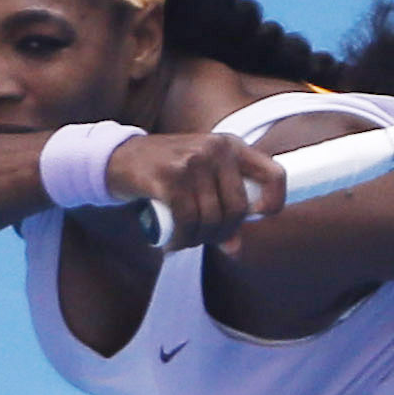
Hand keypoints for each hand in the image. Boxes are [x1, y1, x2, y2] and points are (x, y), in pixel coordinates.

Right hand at [101, 131, 286, 248]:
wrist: (118, 158)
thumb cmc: (166, 173)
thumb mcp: (200, 181)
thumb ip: (220, 209)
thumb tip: (236, 248)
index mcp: (231, 146)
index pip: (275, 173)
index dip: (274, 202)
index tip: (257, 217)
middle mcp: (216, 149)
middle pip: (237, 208)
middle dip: (221, 232)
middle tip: (203, 238)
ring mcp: (192, 161)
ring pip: (211, 218)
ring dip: (197, 239)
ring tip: (184, 240)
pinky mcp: (170, 177)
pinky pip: (186, 221)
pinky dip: (181, 239)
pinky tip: (172, 243)